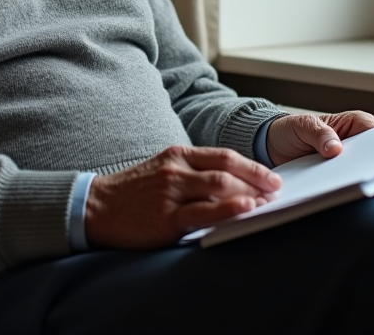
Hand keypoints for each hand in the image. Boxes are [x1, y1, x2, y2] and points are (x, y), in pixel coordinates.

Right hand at [84, 145, 282, 248]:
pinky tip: (246, 210)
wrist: (96, 208)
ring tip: (268, 203)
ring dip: (250, 194)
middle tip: (277, 190)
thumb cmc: (133, 191)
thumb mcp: (162, 168)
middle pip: (228, 169)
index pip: (224, 156)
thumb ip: (192, 171)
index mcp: (177, 154)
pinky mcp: (166, 218)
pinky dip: (229, 210)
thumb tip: (231, 183)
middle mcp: (176, 169)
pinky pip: (204, 213)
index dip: (252, 166)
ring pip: (220, 187)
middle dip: (257, 180)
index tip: (271, 176)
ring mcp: (171, 193)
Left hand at [266, 111, 373, 192]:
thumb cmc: (293, 130)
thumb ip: (319, 133)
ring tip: (361, 193)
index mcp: (355, 125)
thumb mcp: (303, 125)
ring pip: (367, 178)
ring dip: (366, 186)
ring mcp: (350, 166)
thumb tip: (336, 149)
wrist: (273, 147)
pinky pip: (350, 190)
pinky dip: (350, 196)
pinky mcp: (341, 182)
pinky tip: (346, 200)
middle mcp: (358, 146)